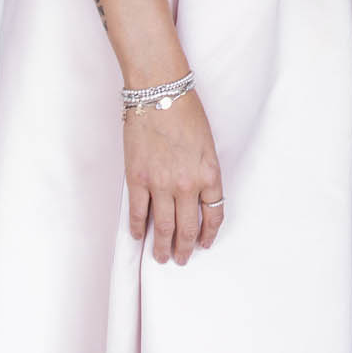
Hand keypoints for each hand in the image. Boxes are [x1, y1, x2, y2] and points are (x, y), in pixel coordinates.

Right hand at [123, 90, 224, 263]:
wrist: (160, 92)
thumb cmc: (186, 111)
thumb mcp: (207, 143)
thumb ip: (203, 170)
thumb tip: (196, 194)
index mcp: (209, 173)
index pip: (214, 214)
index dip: (208, 233)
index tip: (204, 243)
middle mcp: (187, 184)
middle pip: (187, 227)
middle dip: (185, 248)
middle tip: (181, 259)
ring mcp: (160, 184)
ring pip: (162, 227)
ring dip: (162, 246)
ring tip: (161, 257)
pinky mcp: (137, 179)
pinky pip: (138, 212)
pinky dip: (137, 228)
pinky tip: (138, 236)